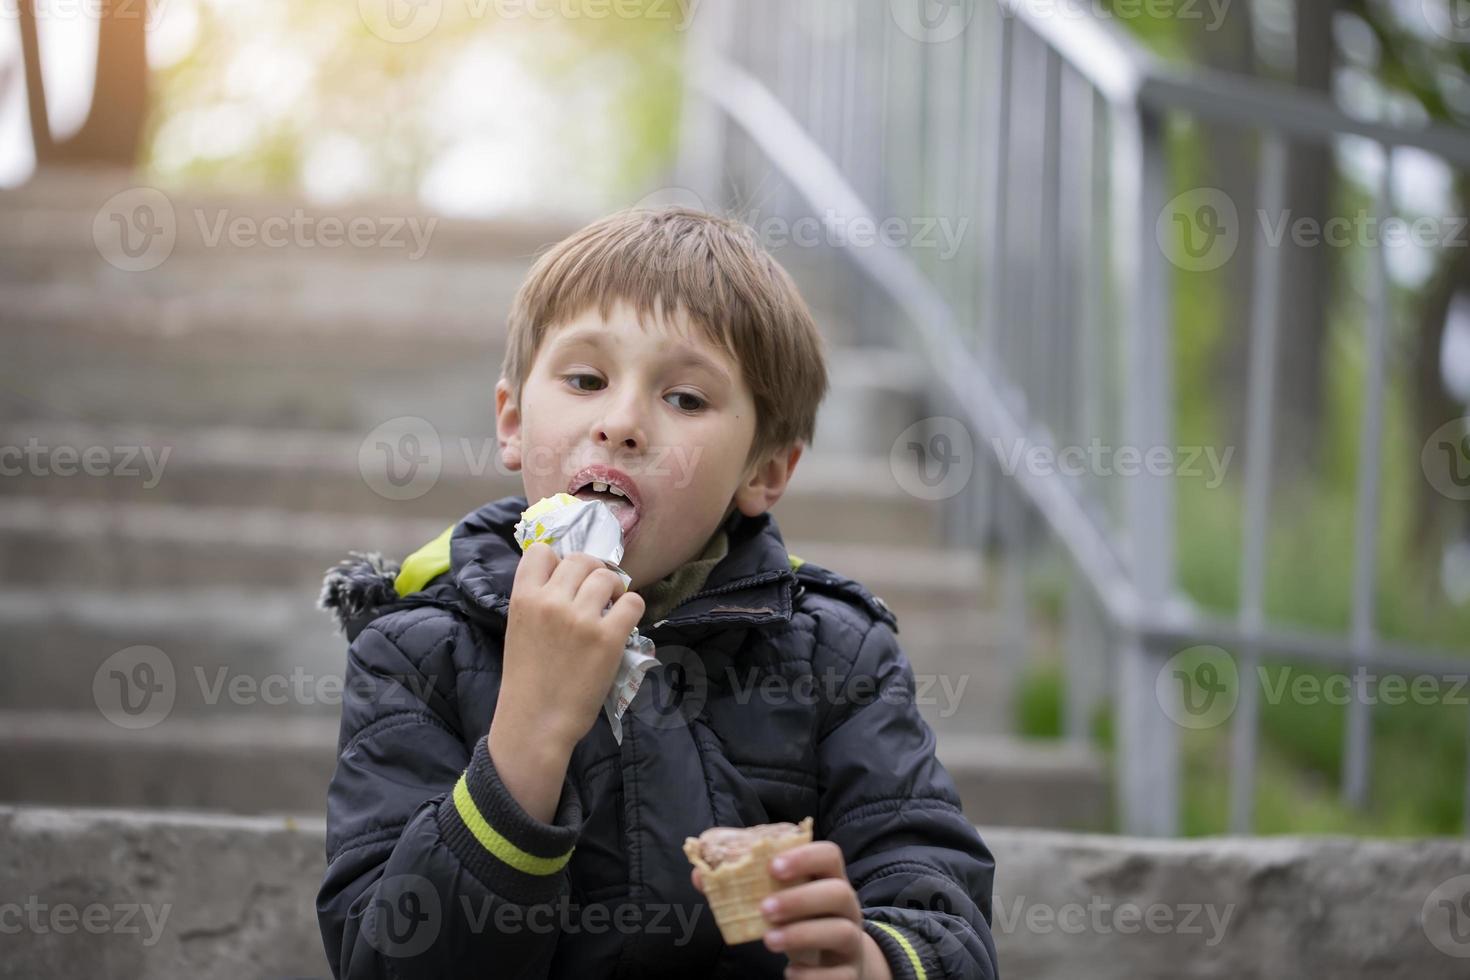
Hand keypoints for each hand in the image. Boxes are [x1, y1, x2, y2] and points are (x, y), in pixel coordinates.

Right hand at [496, 543, 644, 750]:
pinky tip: (622, 624)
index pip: (540, 551)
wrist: (535, 723)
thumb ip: (537, 601)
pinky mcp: (608, 638)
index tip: (565, 581)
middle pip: (581, 559)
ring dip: (613, 589)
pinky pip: (632, 602)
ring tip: (610, 608)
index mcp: (523, 598)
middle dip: (592, 572)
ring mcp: (581, 619)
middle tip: (596, 594)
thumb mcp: (518, 630)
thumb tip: (567, 579)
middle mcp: (551, 602)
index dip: (557, 562)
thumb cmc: (526, 680)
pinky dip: (631, 609)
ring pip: (608, 577)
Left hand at [690, 842, 893, 979]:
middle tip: (764, 909)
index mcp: (828, 878)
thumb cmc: (799, 919)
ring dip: (802, 934)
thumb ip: (743, 883)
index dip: (804, 856)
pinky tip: (789, 973)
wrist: (835, 961)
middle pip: (838, 892)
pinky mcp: (849, 972)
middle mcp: (847, 906)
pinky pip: (839, 975)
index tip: (772, 866)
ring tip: (768, 940)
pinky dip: (813, 976)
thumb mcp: (779, 897)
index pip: (829, 855)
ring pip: (841, 932)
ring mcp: (852, 940)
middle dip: (800, 899)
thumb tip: (700, 876)